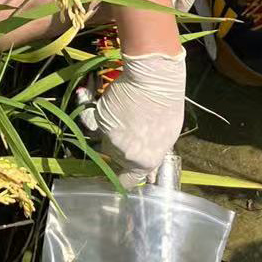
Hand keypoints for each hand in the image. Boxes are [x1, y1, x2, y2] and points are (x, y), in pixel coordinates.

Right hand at [92, 51, 185, 183]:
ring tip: (125, 111)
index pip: (127, 181)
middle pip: (114, 156)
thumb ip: (152, 155)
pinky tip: (105, 102)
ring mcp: (111, 137)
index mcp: (145, 161)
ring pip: (104, 140)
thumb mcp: (167, 137)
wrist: (154, 80)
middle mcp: (125, 154)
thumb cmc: (167, 106)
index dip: (122, 176)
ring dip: (110, 129)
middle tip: (129, 126)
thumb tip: (149, 175)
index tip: (119, 172)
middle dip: (119, 145)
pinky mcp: (100, 120)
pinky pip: (94, 122)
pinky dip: (98, 114)